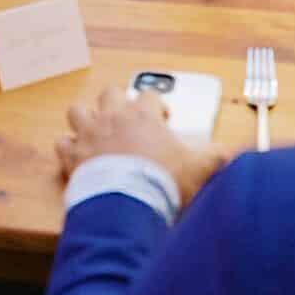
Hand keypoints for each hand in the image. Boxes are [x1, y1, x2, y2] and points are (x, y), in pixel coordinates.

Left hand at [55, 87, 225, 204]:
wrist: (127, 201)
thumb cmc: (162, 180)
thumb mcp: (198, 168)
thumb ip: (216, 158)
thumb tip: (231, 154)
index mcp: (144, 115)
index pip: (151, 96)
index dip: (157, 105)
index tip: (162, 119)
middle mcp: (113, 117)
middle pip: (111, 93)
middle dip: (117, 102)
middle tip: (127, 120)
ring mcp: (89, 134)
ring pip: (78, 111)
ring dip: (85, 118)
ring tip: (95, 131)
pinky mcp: (72, 154)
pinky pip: (62, 143)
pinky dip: (68, 148)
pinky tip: (76, 157)